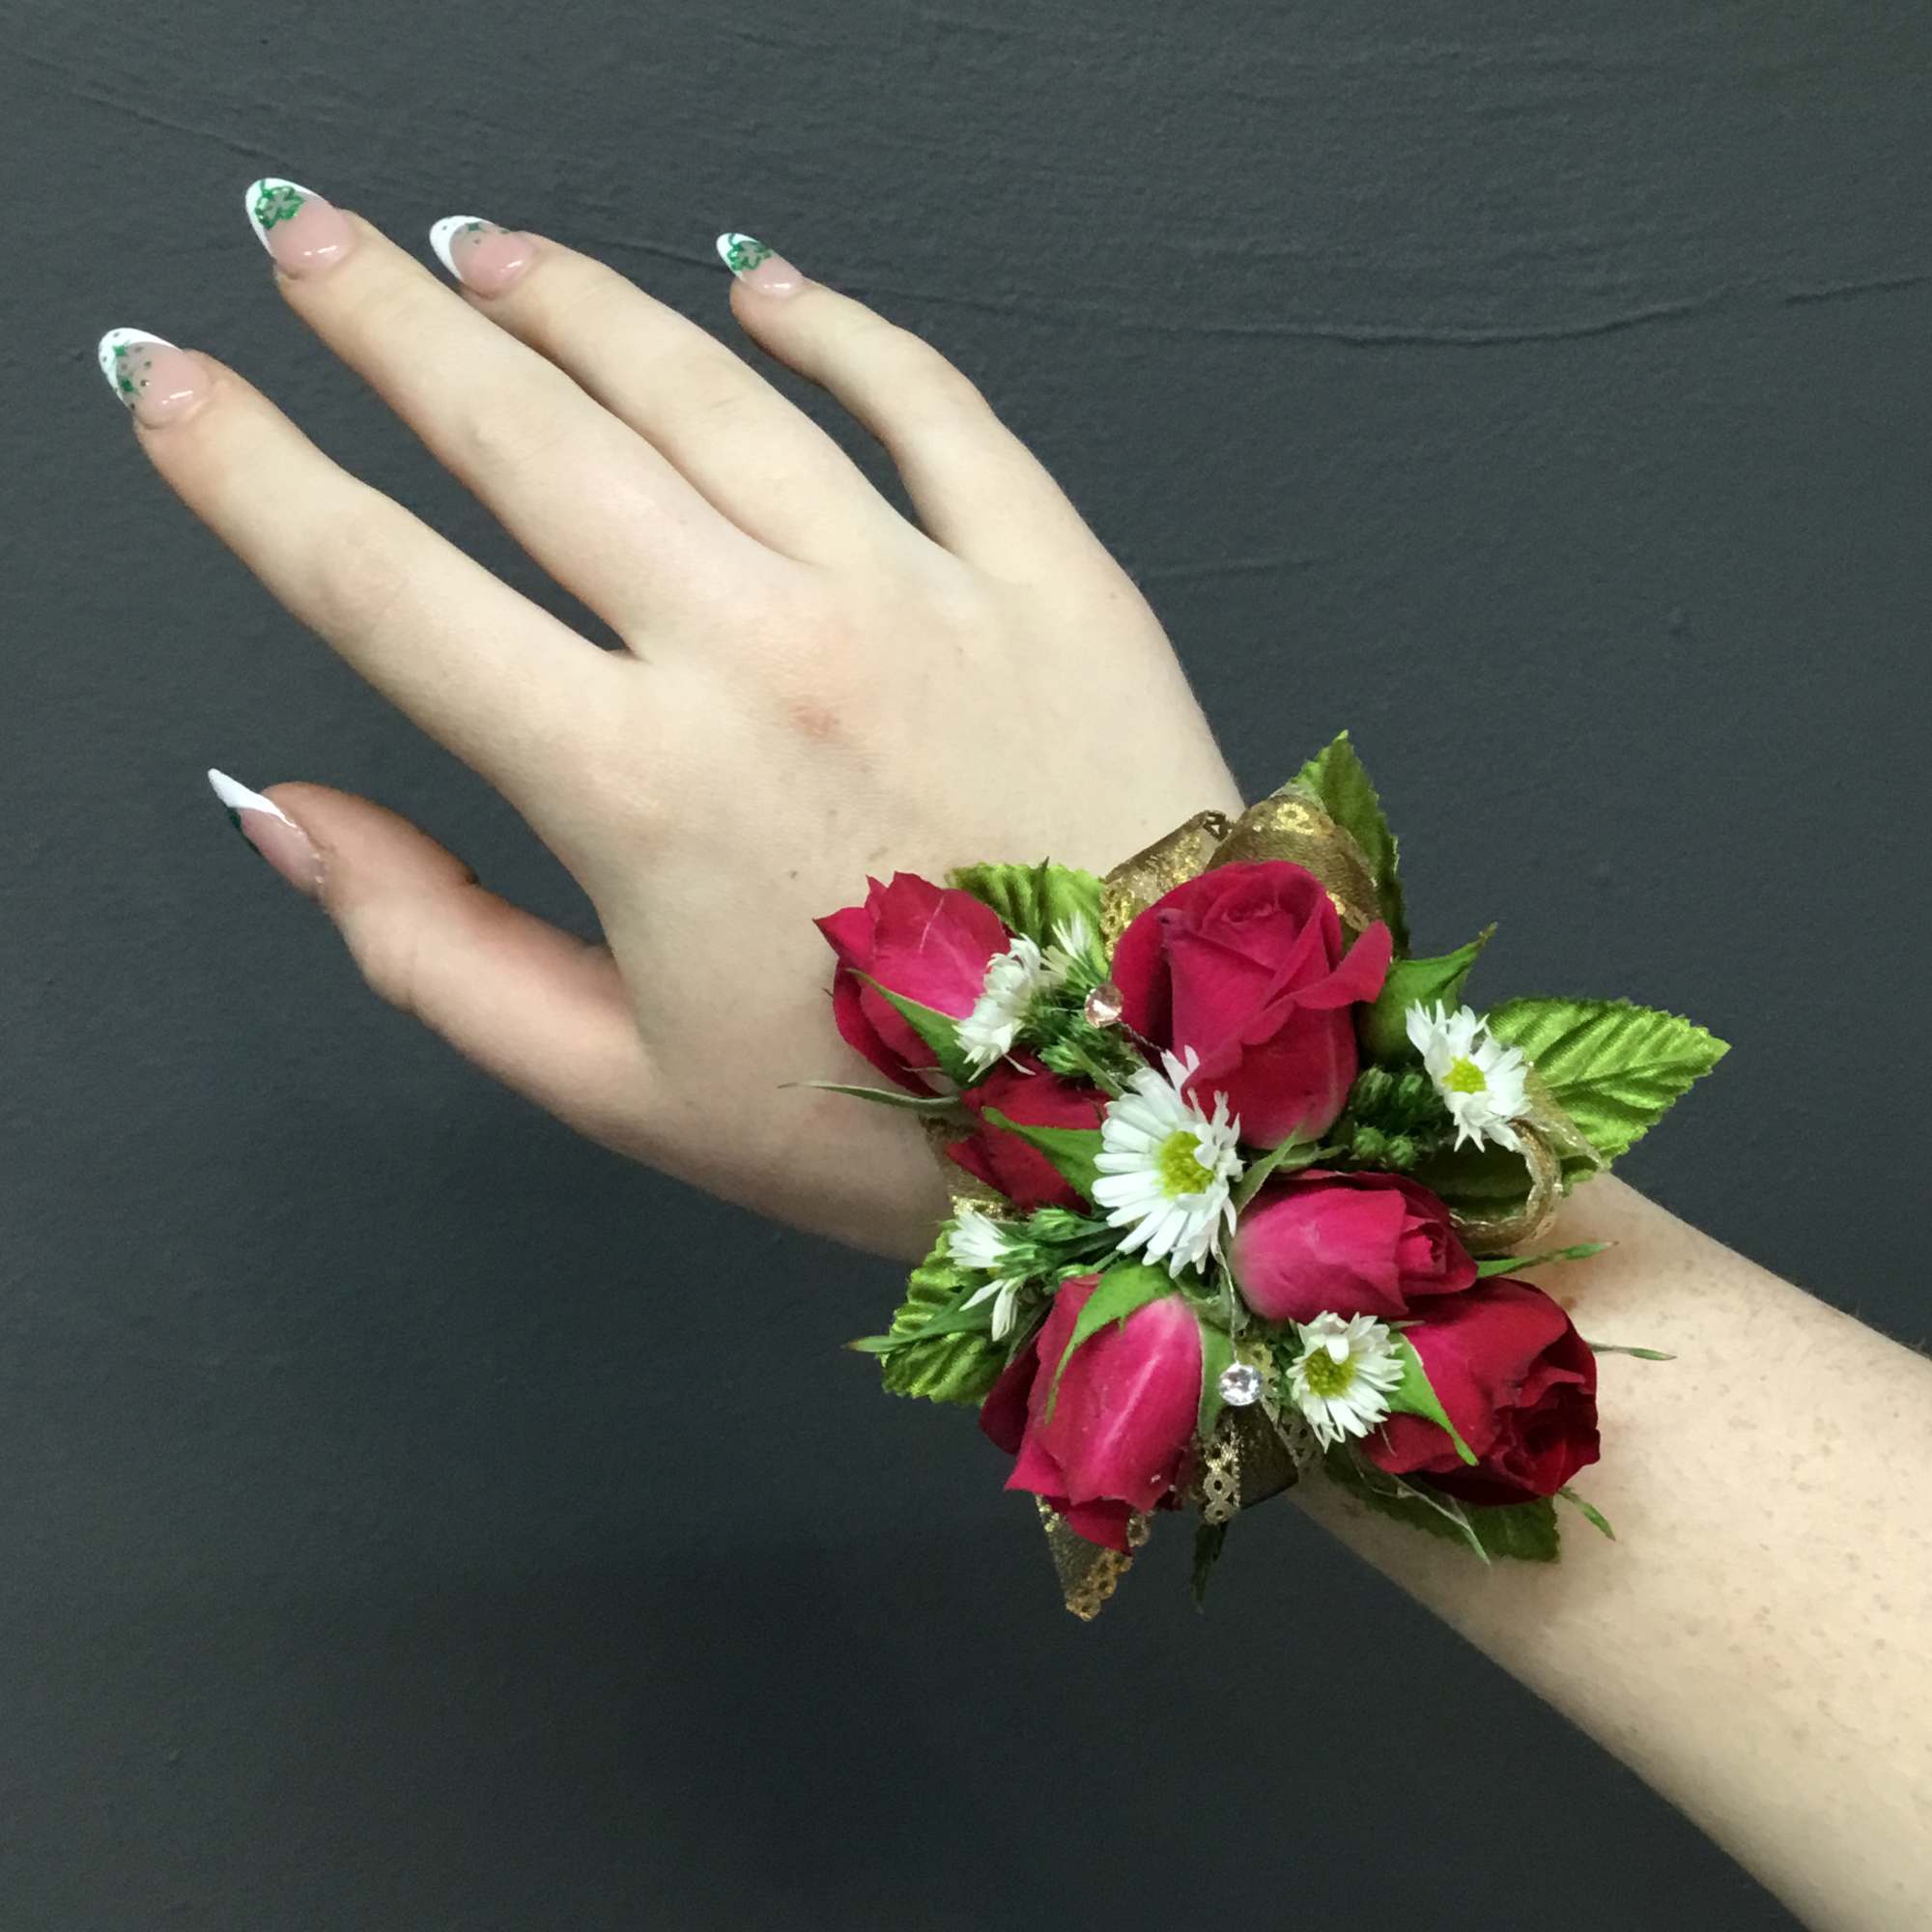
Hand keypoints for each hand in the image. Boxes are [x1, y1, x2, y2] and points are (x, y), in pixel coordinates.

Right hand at [112, 187, 1240, 1254]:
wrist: (1161, 1108)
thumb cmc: (889, 1121)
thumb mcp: (622, 1084)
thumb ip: (428, 947)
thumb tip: (277, 808)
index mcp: (639, 789)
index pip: (386, 590)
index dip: (250, 473)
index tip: (170, 387)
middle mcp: (764, 654)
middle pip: (528, 438)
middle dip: (388, 324)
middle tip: (305, 240)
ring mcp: (918, 593)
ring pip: (706, 387)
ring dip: (574, 298)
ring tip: (484, 248)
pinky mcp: (1050, 571)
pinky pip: (924, 399)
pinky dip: (832, 322)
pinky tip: (759, 281)